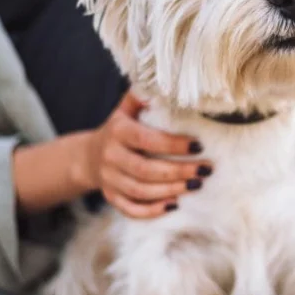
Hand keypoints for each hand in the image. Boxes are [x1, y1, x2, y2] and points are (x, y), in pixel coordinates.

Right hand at [80, 93, 210, 218]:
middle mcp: (111, 156)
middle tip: (205, 170)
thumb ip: (144, 97)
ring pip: (140, 191)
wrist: (89, 156)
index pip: (147, 140)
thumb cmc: (120, 129)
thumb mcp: (126, 109)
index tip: (200, 145)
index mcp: (118, 132)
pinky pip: (130, 209)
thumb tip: (168, 84)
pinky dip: (152, 211)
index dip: (174, 144)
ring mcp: (109, 179)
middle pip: (146, 170)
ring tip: (195, 185)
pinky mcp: (111, 197)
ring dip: (171, 191)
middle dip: (179, 171)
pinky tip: (174, 205)